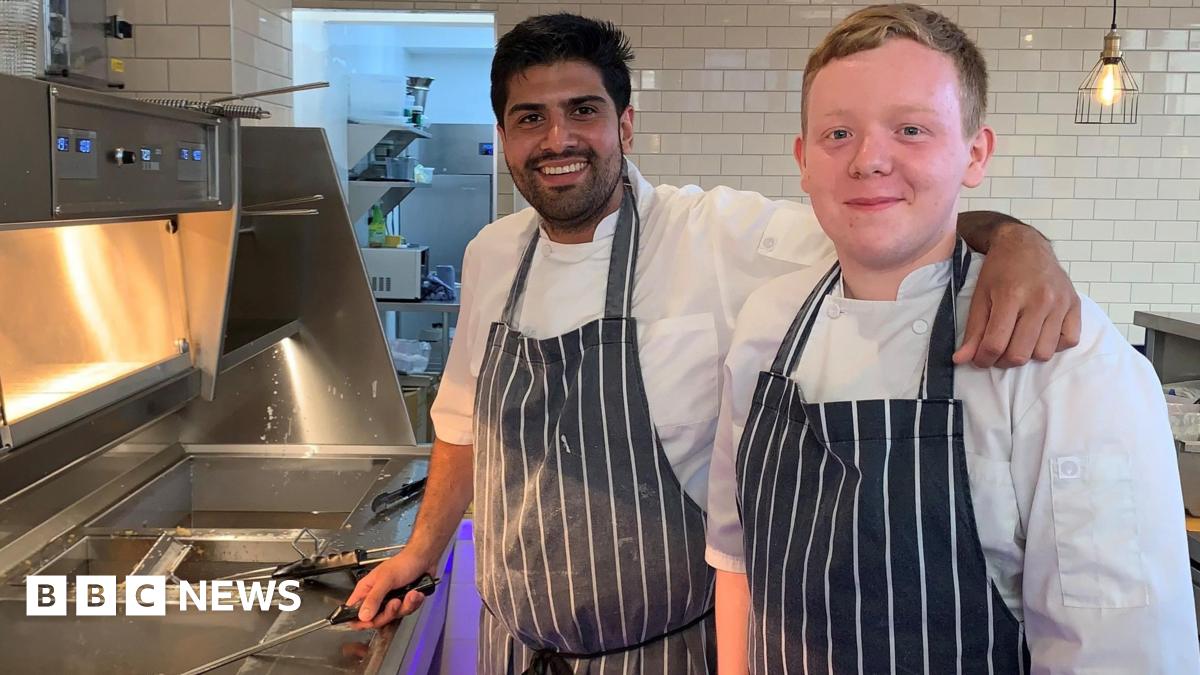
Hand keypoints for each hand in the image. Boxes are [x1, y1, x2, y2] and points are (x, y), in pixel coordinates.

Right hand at [344, 551, 430, 628]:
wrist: (424, 559)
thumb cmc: (404, 562)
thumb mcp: (386, 579)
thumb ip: (374, 598)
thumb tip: (363, 616)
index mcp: (366, 589)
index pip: (353, 611)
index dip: (359, 621)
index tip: (370, 621)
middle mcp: (377, 597)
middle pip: (375, 620)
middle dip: (388, 613)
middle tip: (395, 602)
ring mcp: (390, 601)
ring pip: (393, 617)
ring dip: (405, 606)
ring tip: (409, 594)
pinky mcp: (403, 603)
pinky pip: (406, 612)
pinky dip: (413, 603)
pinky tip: (415, 593)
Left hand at [954, 225, 1080, 367]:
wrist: (1026, 245)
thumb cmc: (999, 270)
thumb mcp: (980, 296)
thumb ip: (973, 330)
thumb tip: (961, 360)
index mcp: (1011, 295)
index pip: (996, 343)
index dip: (983, 359)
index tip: (978, 359)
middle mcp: (1040, 300)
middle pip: (1020, 353)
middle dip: (1003, 361)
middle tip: (996, 352)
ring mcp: (1060, 303)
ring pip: (1044, 353)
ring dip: (1027, 354)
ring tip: (1017, 342)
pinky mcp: (1075, 305)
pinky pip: (1069, 341)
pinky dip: (1053, 345)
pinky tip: (1039, 335)